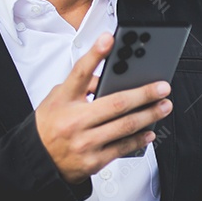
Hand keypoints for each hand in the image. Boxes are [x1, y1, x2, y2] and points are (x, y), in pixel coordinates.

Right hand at [34, 32, 172, 183]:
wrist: (37, 161)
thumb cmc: (49, 127)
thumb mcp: (56, 99)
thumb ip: (81, 86)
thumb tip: (109, 78)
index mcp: (64, 100)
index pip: (80, 72)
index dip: (96, 54)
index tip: (110, 39)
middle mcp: (74, 120)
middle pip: (115, 103)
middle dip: (144, 94)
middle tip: (162, 87)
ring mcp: (85, 142)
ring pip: (124, 126)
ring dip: (149, 115)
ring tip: (164, 106)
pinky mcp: (93, 161)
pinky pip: (122, 147)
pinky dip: (139, 139)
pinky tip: (149, 131)